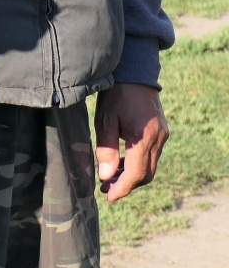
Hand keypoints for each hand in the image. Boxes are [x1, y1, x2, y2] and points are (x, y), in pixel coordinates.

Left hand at [94, 83, 168, 202]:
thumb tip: (105, 176)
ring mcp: (162, 135)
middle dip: (127, 184)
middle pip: (146, 174)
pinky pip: (152, 154)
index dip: (122, 188)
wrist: (135, 71)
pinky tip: (122, 161)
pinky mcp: (161, 130)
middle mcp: (158, 139)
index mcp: (144, 138)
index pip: (136, 174)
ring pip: (150, 165)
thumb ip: (106, 149)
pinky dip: (138, 162)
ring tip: (111, 177)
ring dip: (132, 174)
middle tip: (107, 188)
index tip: (108, 196)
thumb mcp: (105, 119)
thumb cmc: (116, 94)